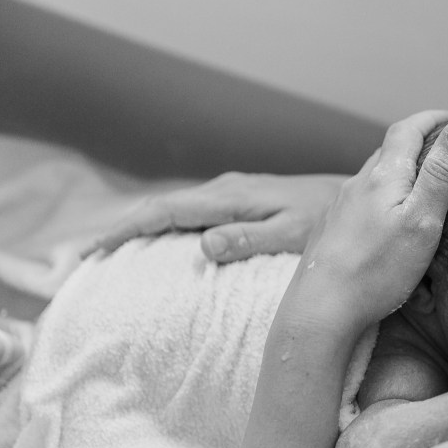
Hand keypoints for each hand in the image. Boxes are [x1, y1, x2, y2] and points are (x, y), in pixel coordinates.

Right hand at [82, 172, 347, 261]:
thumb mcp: (294, 235)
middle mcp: (227, 189)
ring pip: (177, 208)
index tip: (93, 251)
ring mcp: (235, 192)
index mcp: (232, 197)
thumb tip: (203, 244)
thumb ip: (251, 238)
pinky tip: (164, 240)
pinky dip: (171, 224)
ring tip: (114, 250)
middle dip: (124, 228)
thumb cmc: (329, 223)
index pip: (165, 212)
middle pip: (162, 207)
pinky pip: (196, 211)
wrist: (359, 198)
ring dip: (145, 225)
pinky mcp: (244, 199)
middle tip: (89, 258)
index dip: (126, 229)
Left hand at [284, 112, 447, 328]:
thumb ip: (442, 173)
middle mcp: (357, 186)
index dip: (431, 118)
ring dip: (399, 176)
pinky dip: (383, 204)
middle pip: (388, 152)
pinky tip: (390, 226)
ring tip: (422, 189)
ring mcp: (340, 210)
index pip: (407, 130)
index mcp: (382, 177)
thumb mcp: (422, 220)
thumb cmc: (375, 270)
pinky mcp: (333, 235)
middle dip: (417, 145)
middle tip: (443, 152)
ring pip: (374, 181)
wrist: (321, 313)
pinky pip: (363, 208)